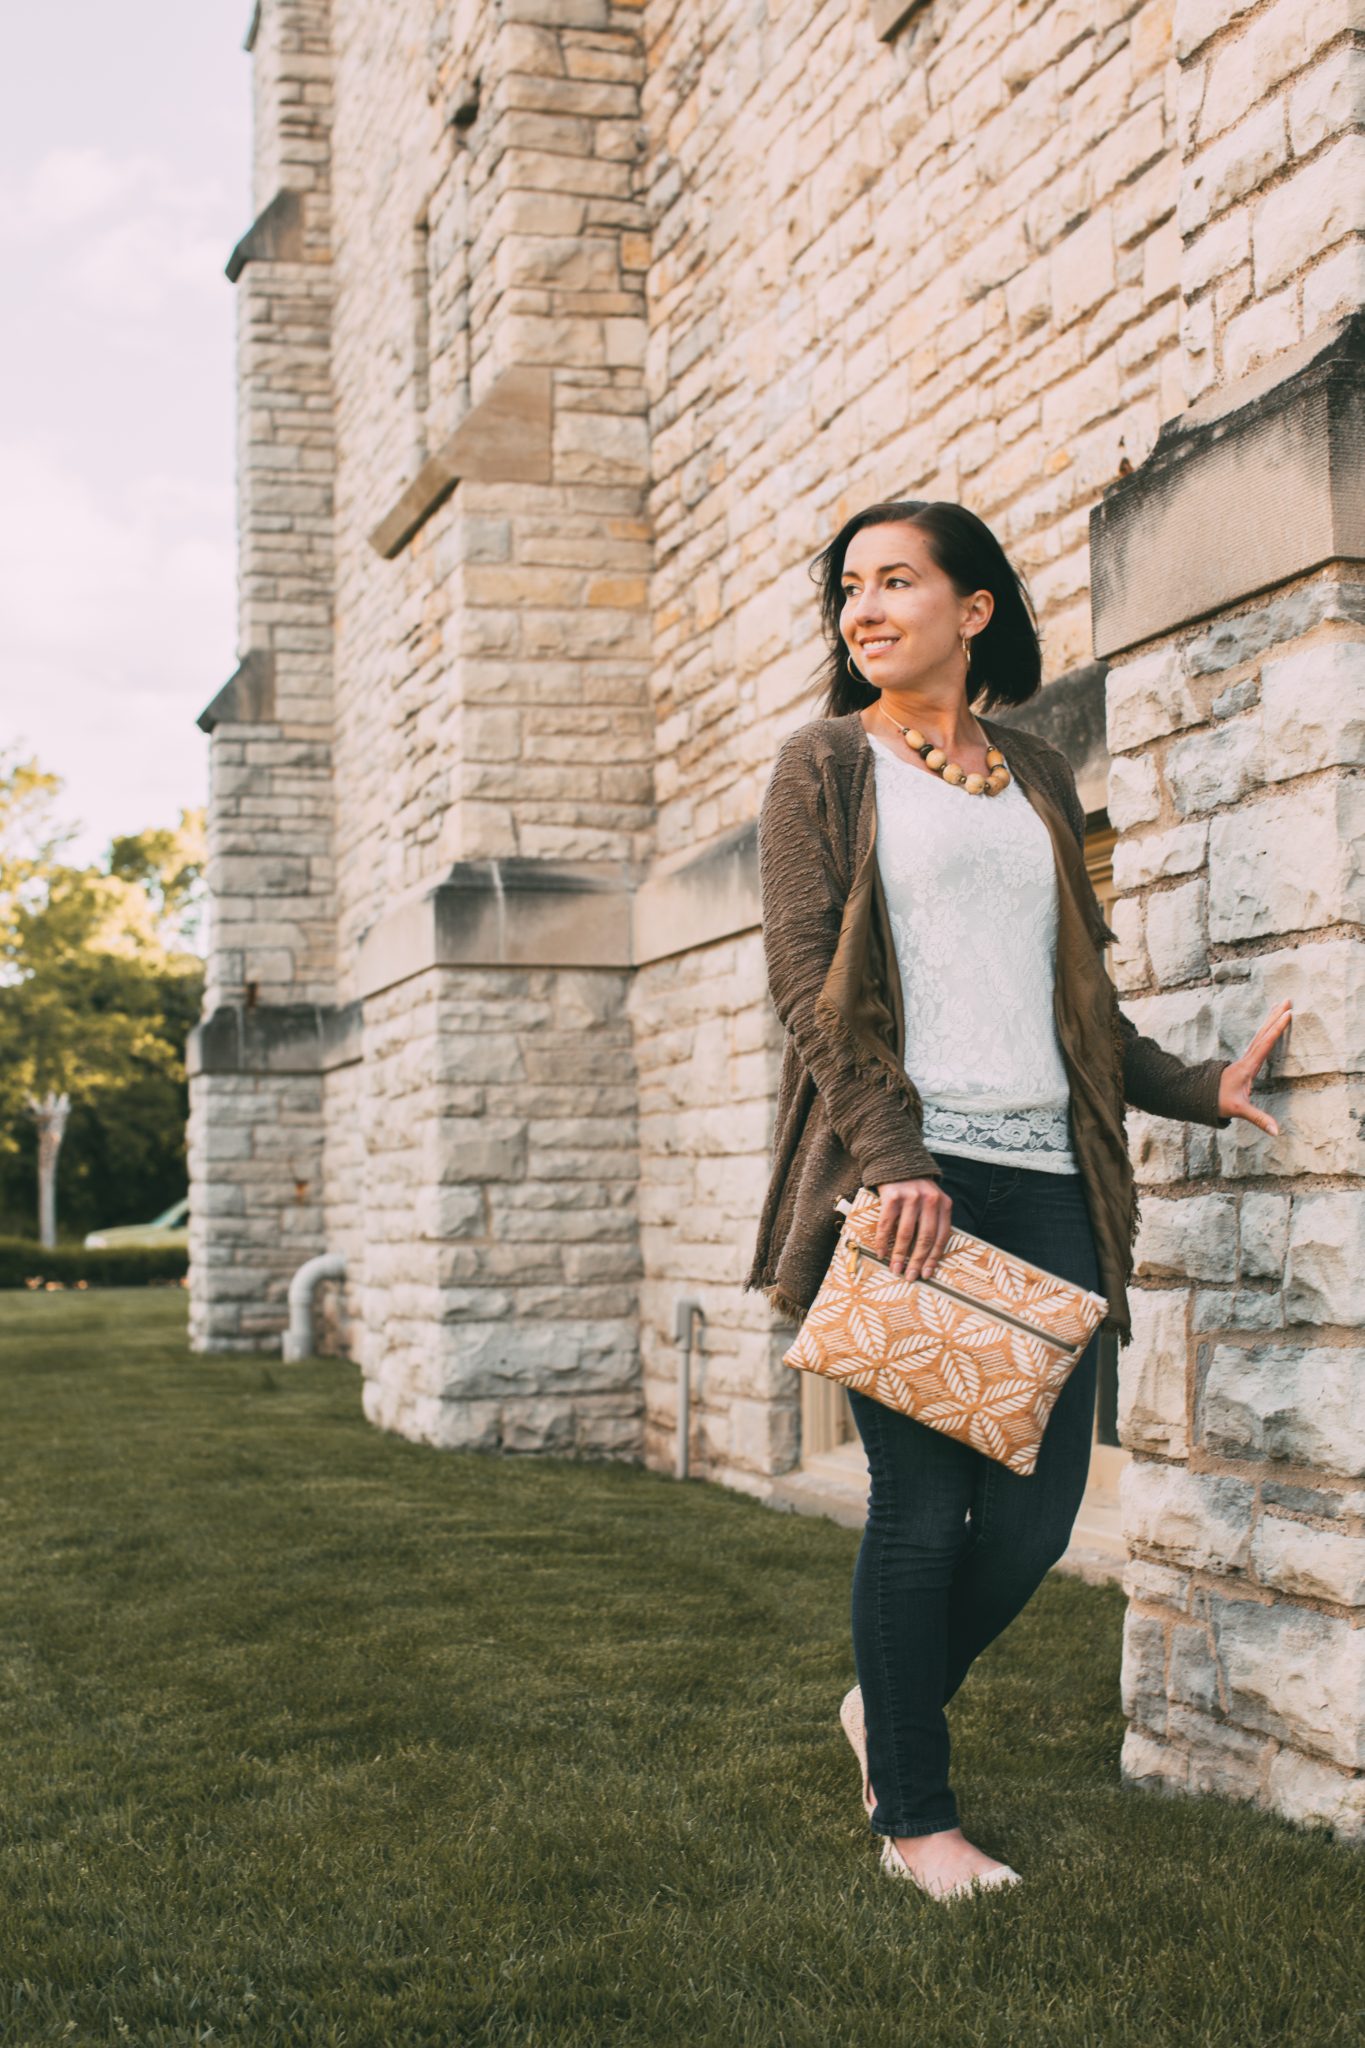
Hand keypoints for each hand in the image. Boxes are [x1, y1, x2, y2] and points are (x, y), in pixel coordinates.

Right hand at [874, 1178, 952, 1280]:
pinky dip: (882, 1241)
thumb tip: (927, 1255)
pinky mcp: (892, 1196)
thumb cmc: (915, 1187)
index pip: (942, 1236)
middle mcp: (930, 1200)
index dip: (934, 1258)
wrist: (896, 1160)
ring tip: (895, 1268)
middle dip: (917, 1261)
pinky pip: (886, 1224)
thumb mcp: (932, 1199)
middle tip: (910, 1276)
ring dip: (899, 1255)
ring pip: (906, 1234)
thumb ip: (933, 1220)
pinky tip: (880, 1252)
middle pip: (925, 1238)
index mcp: (943, 1203)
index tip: (927, 1273)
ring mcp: (911, 1197)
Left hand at [1216, 998, 1292, 1134]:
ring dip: (1271, 1019)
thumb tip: (1277, 1132)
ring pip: (1260, 1034)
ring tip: (1281, 1004)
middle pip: (1263, 1033)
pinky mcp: (1245, 1062)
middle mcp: (1246, 1059)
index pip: (1265, 1044)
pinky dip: (1266, 1030)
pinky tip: (1270, 1024)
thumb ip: (1259, 1119)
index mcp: (1247, 1066)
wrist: (1200, 1097)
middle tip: (1288, 999)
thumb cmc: (1219, 1102)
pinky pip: (1258, 1041)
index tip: (1287, 1014)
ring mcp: (1245, 1059)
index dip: (1277, 1029)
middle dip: (1275, 1016)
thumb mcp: (1239, 1111)